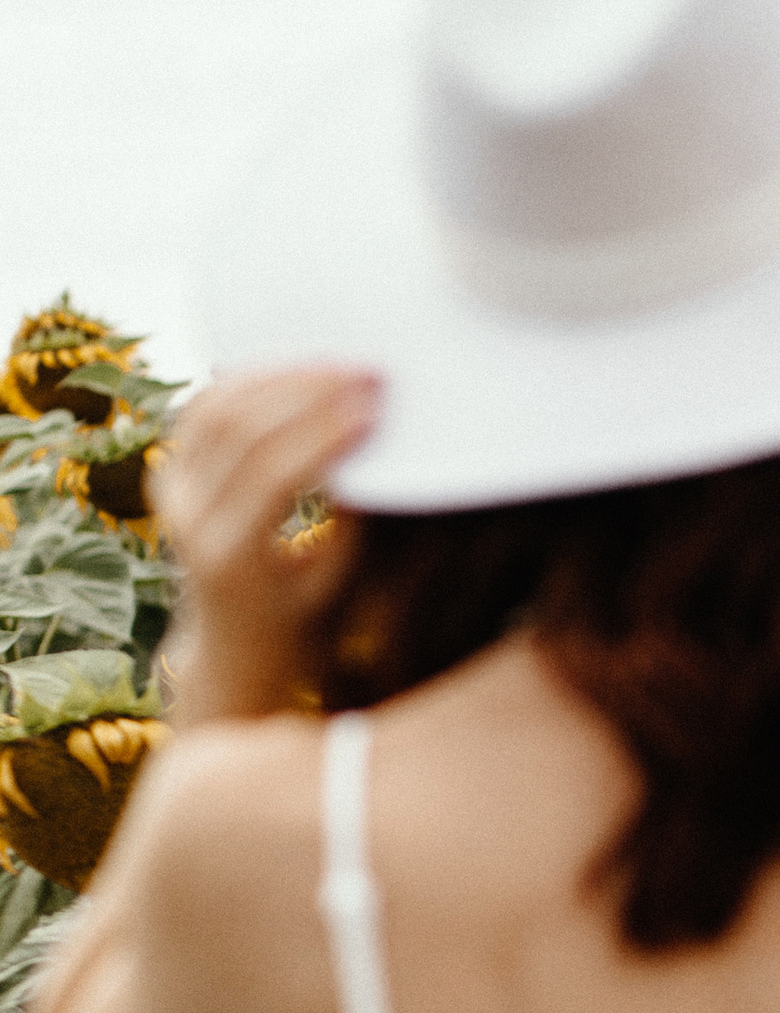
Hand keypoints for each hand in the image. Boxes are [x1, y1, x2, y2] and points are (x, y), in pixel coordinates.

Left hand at [155, 367, 379, 726]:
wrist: (232, 649)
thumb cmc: (300, 624)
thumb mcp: (335, 583)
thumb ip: (350, 519)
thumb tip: (377, 446)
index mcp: (227, 559)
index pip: (273, 476)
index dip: (325, 435)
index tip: (374, 408)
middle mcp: (184, 521)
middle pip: (239, 430)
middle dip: (308, 393)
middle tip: (365, 372)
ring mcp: (169, 493)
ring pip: (214, 410)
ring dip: (278, 377)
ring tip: (336, 363)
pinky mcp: (169, 473)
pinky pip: (201, 410)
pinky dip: (245, 381)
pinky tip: (292, 368)